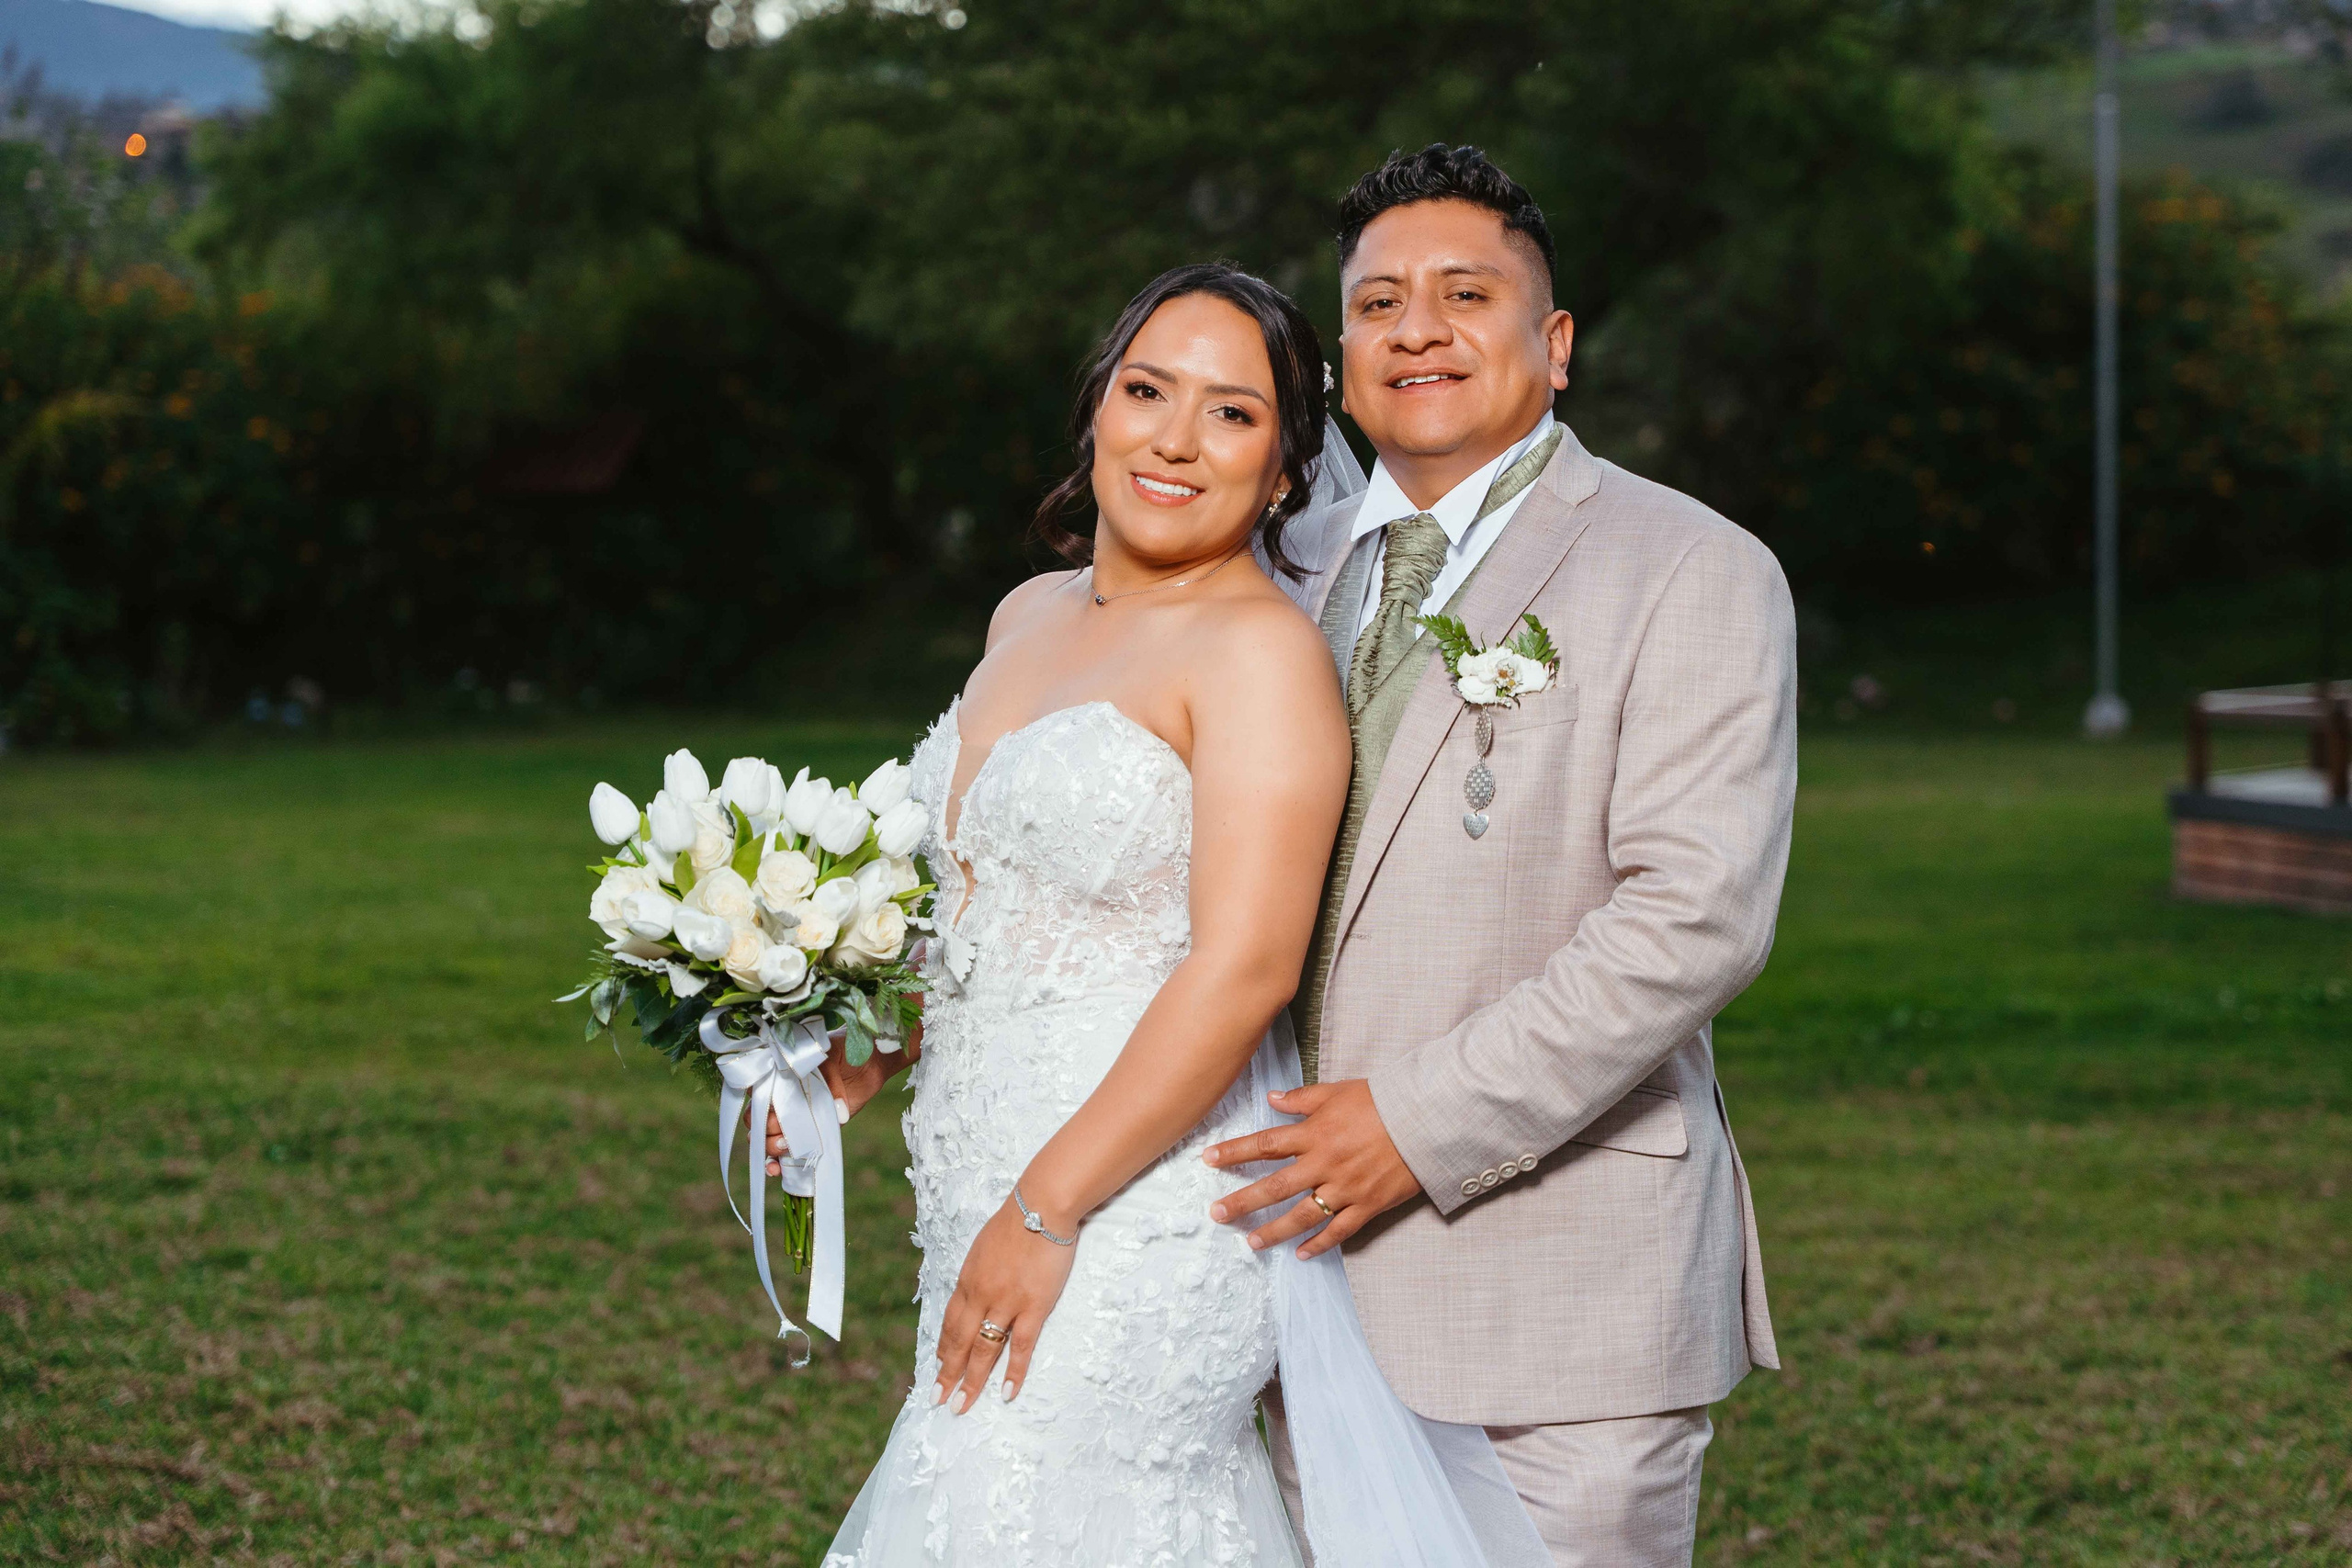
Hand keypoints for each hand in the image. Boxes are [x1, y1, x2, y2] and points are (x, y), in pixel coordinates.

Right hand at [760, 1021, 920, 1175]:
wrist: (870, 1061)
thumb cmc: (847, 1050)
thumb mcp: (832, 1055)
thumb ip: (824, 1073)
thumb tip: (832, 1106)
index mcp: (780, 1075)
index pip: (756, 1092)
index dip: (756, 1103)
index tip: (768, 1109)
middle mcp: (782, 1097)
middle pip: (758, 1119)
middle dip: (765, 1129)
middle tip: (783, 1131)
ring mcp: (795, 1116)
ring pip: (768, 1137)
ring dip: (770, 1147)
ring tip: (786, 1148)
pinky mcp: (810, 1131)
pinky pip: (788, 1150)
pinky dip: (778, 1162)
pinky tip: (777, 1170)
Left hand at [931, 1196, 1078, 1410]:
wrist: (1041, 1206)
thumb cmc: (1016, 1221)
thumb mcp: (984, 1247)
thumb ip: (978, 1272)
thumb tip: (975, 1289)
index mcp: (967, 1280)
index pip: (950, 1322)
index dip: (943, 1348)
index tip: (939, 1368)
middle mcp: (980, 1295)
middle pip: (959, 1342)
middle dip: (947, 1374)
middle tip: (938, 1400)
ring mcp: (1006, 1303)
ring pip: (984, 1350)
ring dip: (971, 1381)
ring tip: (961, 1406)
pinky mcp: (1033, 1306)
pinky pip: (1021, 1346)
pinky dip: (1013, 1372)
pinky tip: (1007, 1393)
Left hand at [1200, 1079, 1421, 1258]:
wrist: (1425, 1119)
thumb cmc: (1381, 1101)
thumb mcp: (1338, 1091)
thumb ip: (1302, 1099)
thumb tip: (1271, 1099)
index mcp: (1315, 1133)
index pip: (1265, 1144)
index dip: (1234, 1152)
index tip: (1208, 1160)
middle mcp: (1324, 1163)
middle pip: (1276, 1186)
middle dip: (1243, 1202)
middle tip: (1217, 1214)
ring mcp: (1346, 1188)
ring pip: (1303, 1215)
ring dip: (1275, 1231)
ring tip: (1252, 1244)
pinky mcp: (1368, 1205)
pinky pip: (1340, 1230)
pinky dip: (1320, 1244)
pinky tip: (1302, 1255)